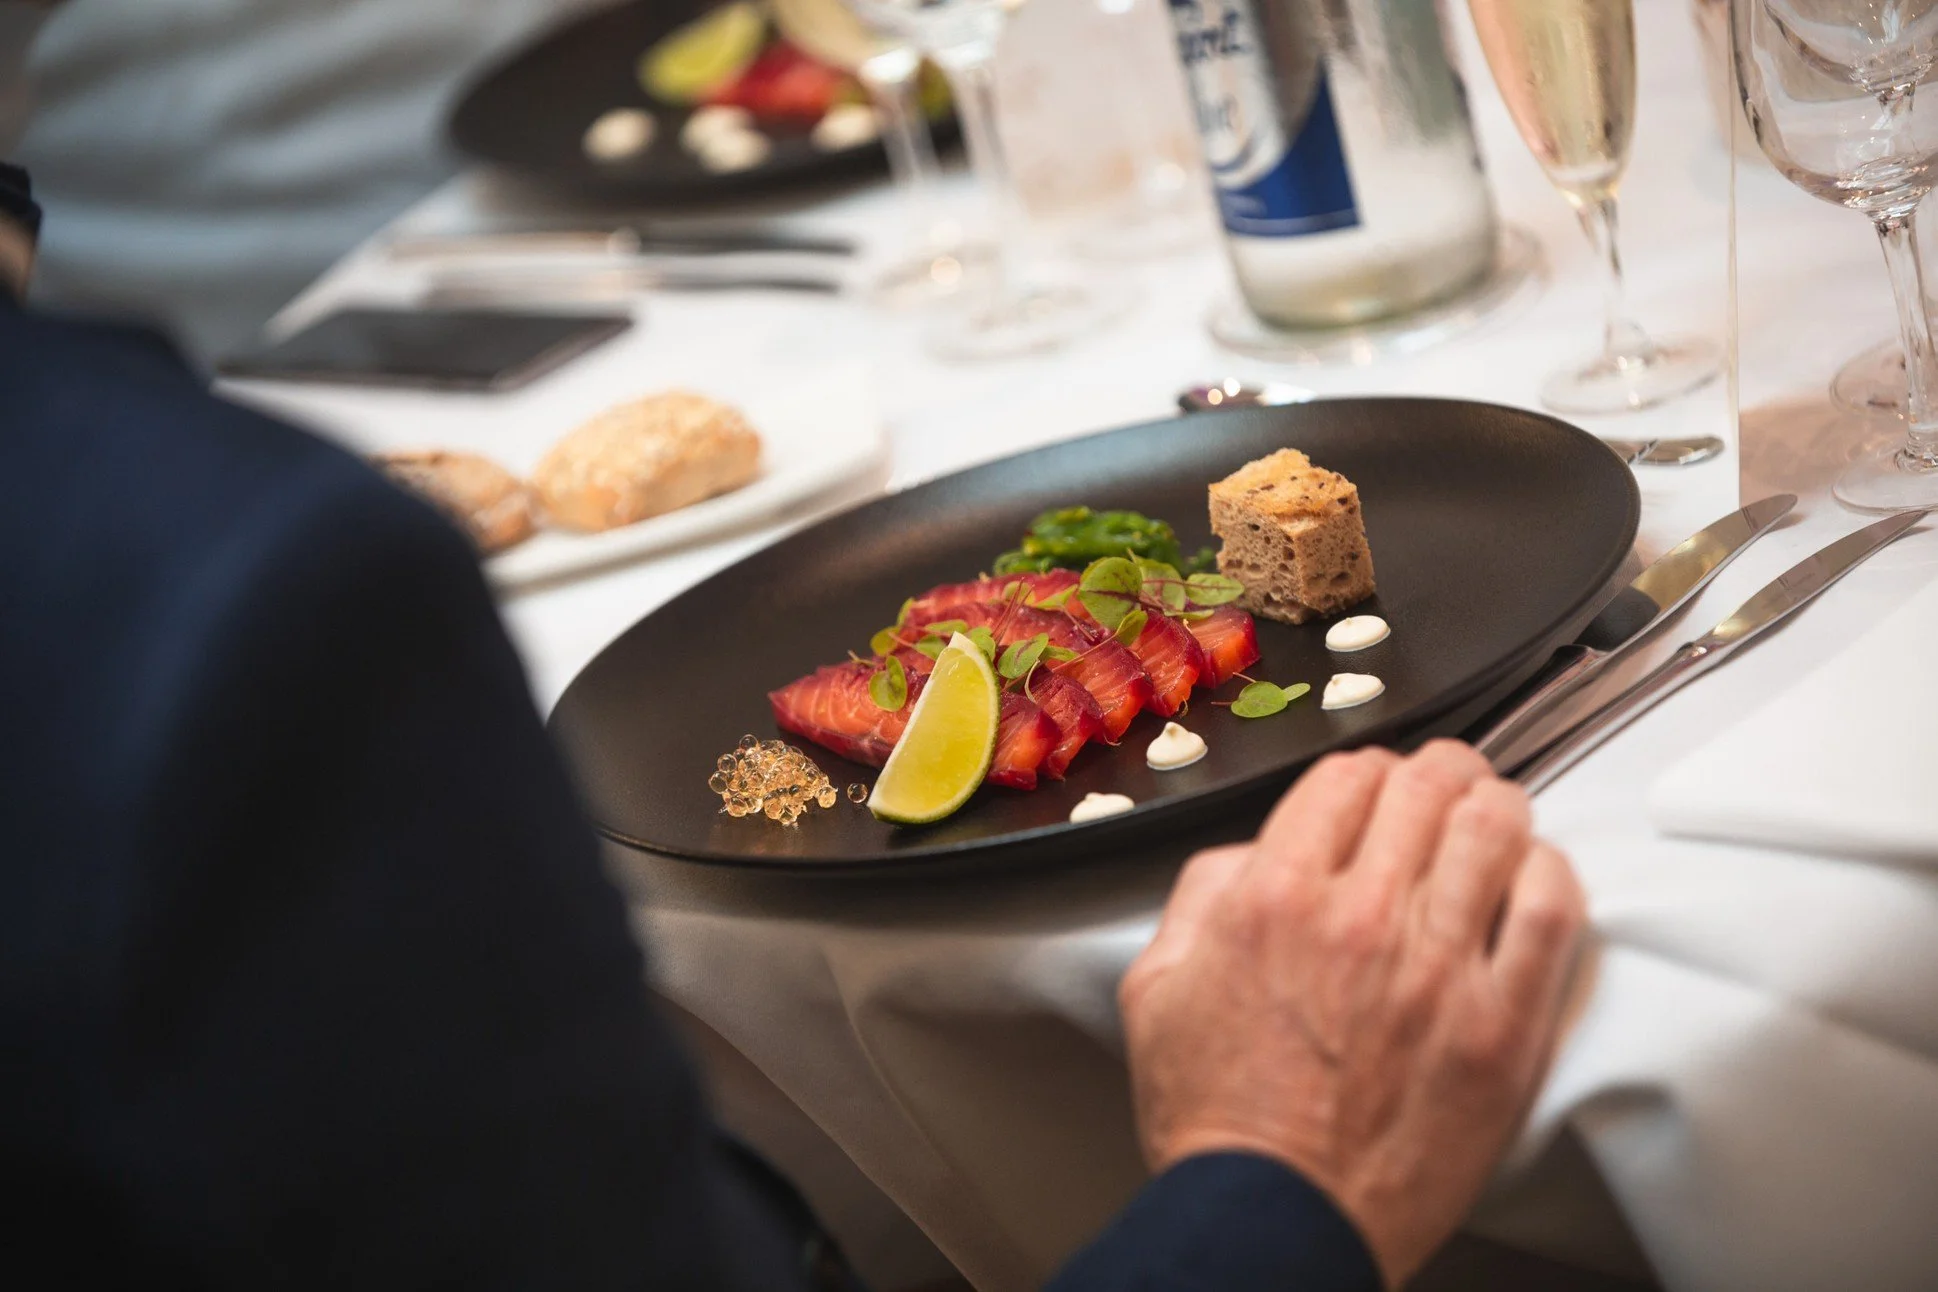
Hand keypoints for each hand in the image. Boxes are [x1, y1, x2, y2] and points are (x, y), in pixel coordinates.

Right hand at [1118, 741, 1585, 1287]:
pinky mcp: (1502, 1025)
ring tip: (1493, 818)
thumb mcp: (1157, 986)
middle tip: (1445, 783)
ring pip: (1496, 827)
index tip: (1376, 788)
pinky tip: (1531, 880)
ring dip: (1495, 808)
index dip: (1366, 772)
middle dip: (1438, 772)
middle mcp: (1362, 917)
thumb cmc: (1220, 1118)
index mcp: (1275, 897)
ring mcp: (1440, 968)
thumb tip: (1252, 854)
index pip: (1347, 776)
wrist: (1276, 1216)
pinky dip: (1548, 873)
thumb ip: (1201, 897)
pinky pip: (1552, 910)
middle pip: (1427, 785)